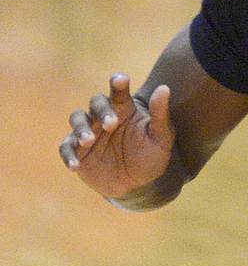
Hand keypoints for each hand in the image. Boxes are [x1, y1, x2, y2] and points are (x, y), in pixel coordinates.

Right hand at [59, 73, 175, 198]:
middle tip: (111, 124)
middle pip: (96, 103)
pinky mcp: (77, 151)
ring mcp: (88, 132)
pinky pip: (66, 148)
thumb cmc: (150, 156)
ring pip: (77, 119)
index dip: (118, 83)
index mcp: (125, 109)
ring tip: (88, 140)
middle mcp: (104, 116)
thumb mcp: (161, 138)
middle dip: (102, 111)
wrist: (138, 184)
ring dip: (81, 128)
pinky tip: (76, 165)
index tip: (121, 80)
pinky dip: (69, 154)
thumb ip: (161, 115)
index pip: (119, 91)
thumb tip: (164, 88)